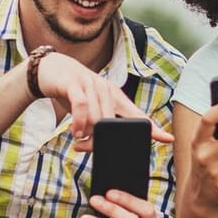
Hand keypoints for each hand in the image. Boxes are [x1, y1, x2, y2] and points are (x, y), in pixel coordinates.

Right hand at [35, 53, 174, 149]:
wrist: (49, 69)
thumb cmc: (73, 92)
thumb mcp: (91, 105)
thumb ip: (99, 123)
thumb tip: (101, 146)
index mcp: (115, 97)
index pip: (136, 115)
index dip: (152, 128)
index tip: (168, 139)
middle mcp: (106, 90)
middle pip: (112, 123)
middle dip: (100, 141)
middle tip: (87, 149)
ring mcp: (91, 85)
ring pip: (98, 117)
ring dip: (88, 134)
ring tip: (79, 141)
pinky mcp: (74, 84)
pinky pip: (81, 106)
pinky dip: (79, 122)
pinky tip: (75, 132)